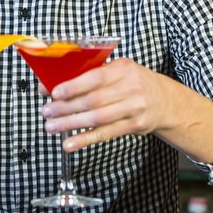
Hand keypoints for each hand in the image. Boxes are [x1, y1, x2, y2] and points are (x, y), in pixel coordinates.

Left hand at [39, 58, 169, 152]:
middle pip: (93, 100)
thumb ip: (89, 76)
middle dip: (66, 107)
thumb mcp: (118, 71)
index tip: (54, 93)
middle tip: (46, 111)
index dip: (73, 86)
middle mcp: (131, 87)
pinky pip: (106, 134)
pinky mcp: (136, 125)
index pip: (95, 77)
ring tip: (52, 126)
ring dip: (71, 124)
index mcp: (123, 68)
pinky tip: (69, 143)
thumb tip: (51, 85)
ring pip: (97, 118)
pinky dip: (85, 139)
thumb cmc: (133, 83)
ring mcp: (135, 107)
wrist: (165, 101)